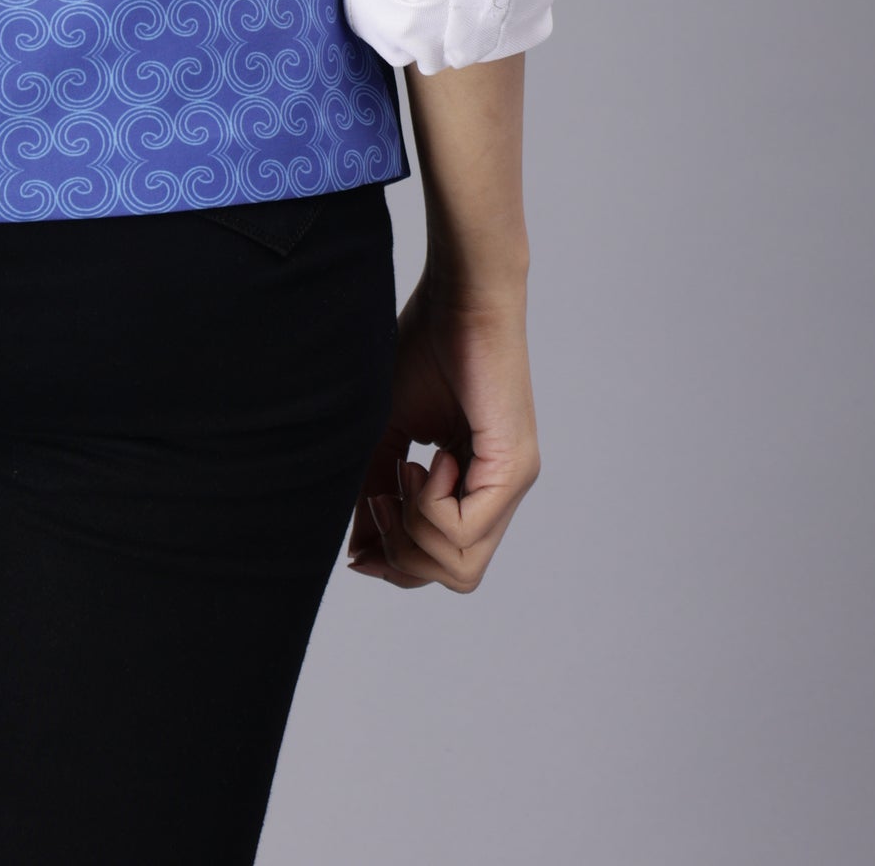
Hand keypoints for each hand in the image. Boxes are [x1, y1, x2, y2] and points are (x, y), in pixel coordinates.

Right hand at [347, 277, 539, 591]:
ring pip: (461, 566)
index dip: (397, 564)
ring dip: (415, 527)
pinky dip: (430, 502)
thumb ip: (374, 491)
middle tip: (384, 494)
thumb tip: (360, 554)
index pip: (442, 565)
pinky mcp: (514, 469)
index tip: (362, 536)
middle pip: (454, 576)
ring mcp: (512, 485)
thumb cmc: (423, 349)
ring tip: (408, 467)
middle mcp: (499, 495)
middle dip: (403, 551)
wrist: (458, 297)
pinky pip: (463, 531)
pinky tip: (431, 454)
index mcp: (472, 487)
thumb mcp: (387, 433)